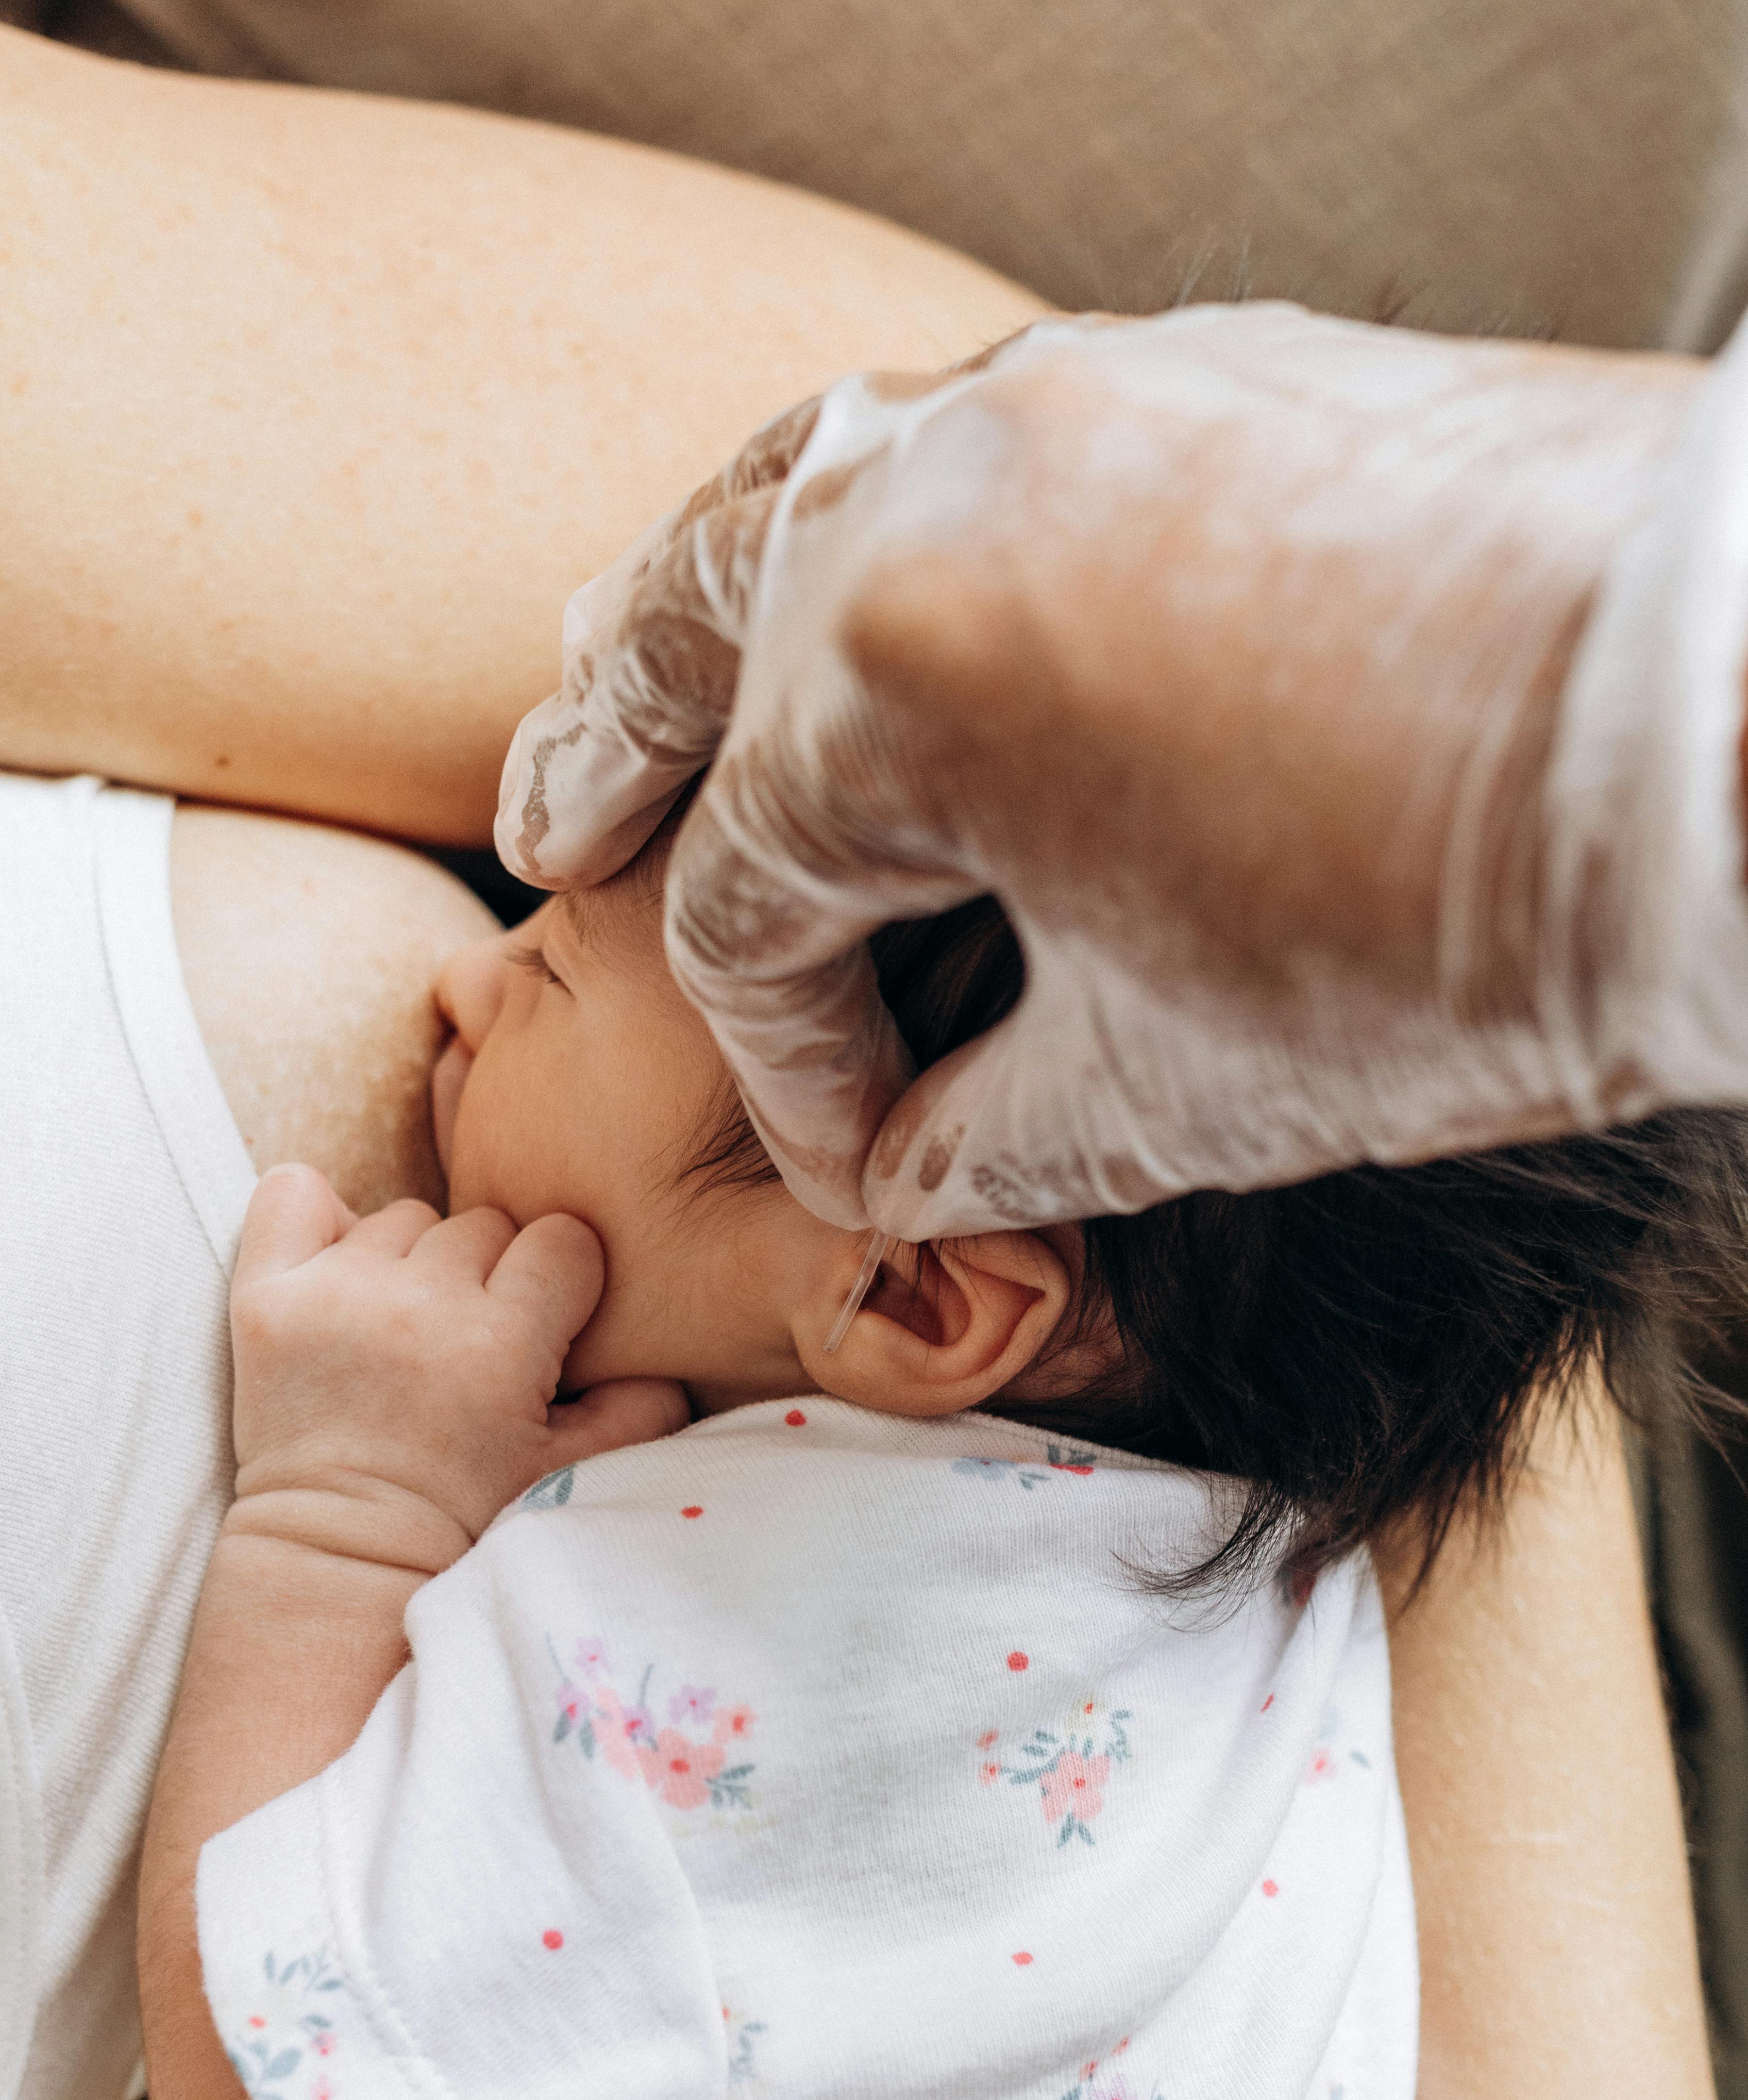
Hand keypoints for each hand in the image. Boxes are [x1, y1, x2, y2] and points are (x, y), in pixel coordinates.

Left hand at [228, 1163, 686, 1565]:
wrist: (343, 1560)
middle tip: (467, 1345)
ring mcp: (335, 1294)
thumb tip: (666, 1356)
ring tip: (403, 1329)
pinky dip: (316, 1218)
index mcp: (501, 1342)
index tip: (540, 1329)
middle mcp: (419, 1305)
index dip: (561, 1283)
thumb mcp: (571, 1470)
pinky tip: (336, 1272)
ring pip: (404, 1217)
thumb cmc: (463, 1515)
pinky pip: (293, 1194)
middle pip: (483, 1226)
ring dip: (412, 1261)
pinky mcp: (265, 1298)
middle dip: (488, 1276)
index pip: (561, 1241)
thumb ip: (640, 1407)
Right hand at [497, 305, 1711, 1238]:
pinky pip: (962, 446)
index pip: (756, 908)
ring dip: (705, 610)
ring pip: (799, 489)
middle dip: (608, 757)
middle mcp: (929, 489)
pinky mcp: (1186, 372)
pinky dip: (878, 534)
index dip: (793, 1069)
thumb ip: (983, 1135)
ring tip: (632, 684)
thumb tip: (896, 1167)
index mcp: (880, 672)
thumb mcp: (1167, 1087)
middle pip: (683, 630)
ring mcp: (1061, 398)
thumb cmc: (1454, 932)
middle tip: (542, 833)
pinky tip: (878, 599)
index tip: (858, 1159)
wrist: (1735, 731)